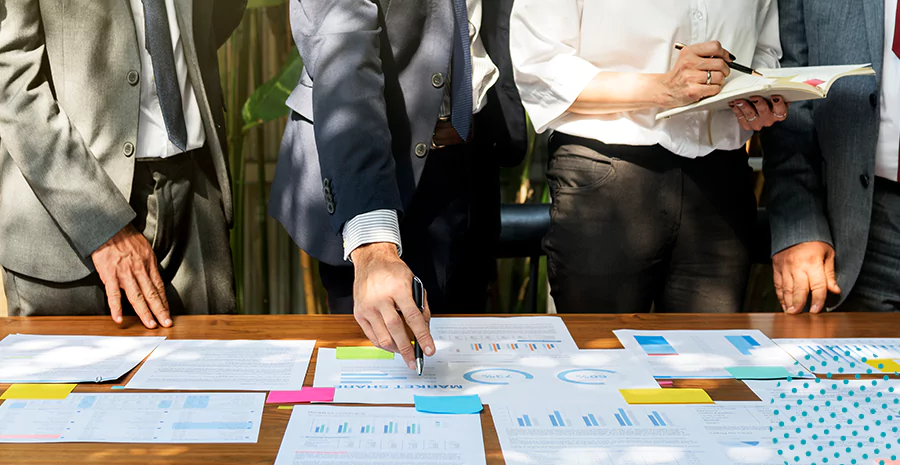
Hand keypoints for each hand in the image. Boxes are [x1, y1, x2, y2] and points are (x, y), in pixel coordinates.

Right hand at [91, 225, 170, 328]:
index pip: (159, 287)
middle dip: (160, 310)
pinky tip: (119, 319)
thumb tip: (153, 278)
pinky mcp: (110, 275)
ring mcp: (125, 273)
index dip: (164, 302)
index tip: (168, 313)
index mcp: (149, 264)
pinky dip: (116, 308)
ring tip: (150, 324)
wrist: (109, 227)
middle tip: (166, 323)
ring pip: (137, 296)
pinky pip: (113, 294)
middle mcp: (140, 270)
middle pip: (152, 294)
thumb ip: (148, 265)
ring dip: (145, 312)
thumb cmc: (126, 238)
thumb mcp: (145, 249)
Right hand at [351, 243, 434, 369]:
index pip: (413, 317)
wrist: (371, 260)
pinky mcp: (358, 313)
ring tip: (405, 353)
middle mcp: (380, 298)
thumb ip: (421, 306)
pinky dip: (383, 344)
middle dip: (408, 349)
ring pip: (382, 336)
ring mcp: (367, 307)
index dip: (422, 336)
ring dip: (395, 349)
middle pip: (396, 330)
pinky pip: (372, 336)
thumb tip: (424, 329)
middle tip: (415, 361)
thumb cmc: (393, 272)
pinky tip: (392, 346)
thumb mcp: (413, 282)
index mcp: (398, 288)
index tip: (429, 349)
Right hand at [658, 41, 732, 106]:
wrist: (666, 89)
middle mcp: (689, 63)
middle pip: (720, 63)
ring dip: (720, 81)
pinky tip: (708, 88)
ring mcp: (690, 77)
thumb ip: (704, 54)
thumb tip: (726, 56)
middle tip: (722, 72)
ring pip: (719, 77)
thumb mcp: (687, 57)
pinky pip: (715, 88)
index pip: (715, 47)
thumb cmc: (679, 74)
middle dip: (725, 70)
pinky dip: (715, 89)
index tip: (727, 59)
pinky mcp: (693, 91)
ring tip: (713, 81)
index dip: (725, 53)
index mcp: (689, 52)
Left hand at [728, 95, 788, 130]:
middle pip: (764, 111)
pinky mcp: (747, 125)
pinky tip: (733, 104)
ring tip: (739, 100)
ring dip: (744, 106)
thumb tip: (774, 82)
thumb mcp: (775, 95)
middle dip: (758, 103)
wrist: (760, 109)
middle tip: (753, 97)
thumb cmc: (768, 100)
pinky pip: (741, 117)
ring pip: (750, 115)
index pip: (780, 109)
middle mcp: (769, 119)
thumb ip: (777, 91)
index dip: (778, 103)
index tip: (774, 96)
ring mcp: (757, 123)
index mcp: (779, 113)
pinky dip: (736, 110)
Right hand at [772, 241, 840, 313]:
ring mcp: (785, 267)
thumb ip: (829, 274)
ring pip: (786, 289)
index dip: (818, 300)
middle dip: (799, 304)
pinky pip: (777, 284)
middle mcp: (797, 266)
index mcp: (813, 263)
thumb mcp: (828, 254)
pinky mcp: (776, 267)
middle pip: (799, 290)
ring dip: (788, 302)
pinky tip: (784, 303)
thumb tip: (835, 290)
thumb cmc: (814, 240)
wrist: (796, 227)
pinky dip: (780, 295)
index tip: (817, 310)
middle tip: (798, 315)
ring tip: (791, 312)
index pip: (817, 286)